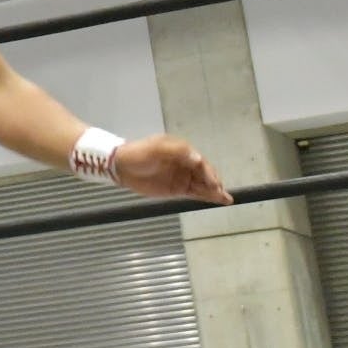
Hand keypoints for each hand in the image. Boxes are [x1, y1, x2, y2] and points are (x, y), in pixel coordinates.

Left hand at [113, 136, 229, 204]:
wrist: (121, 166)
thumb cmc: (139, 154)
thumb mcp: (157, 148)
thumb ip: (178, 152)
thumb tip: (198, 159)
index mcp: (183, 151)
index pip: (200, 162)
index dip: (208, 172)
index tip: (213, 182)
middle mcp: (186, 163)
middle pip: (205, 174)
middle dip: (214, 183)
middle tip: (221, 192)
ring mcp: (183, 177)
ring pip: (202, 185)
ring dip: (214, 191)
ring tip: (226, 199)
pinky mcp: (177, 189)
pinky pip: (195, 193)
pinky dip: (206, 196)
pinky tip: (218, 200)